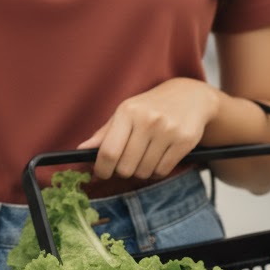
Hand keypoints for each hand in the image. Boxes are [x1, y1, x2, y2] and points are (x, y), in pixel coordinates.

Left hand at [77, 78, 220, 180]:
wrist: (189, 96)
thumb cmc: (150, 106)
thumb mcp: (126, 112)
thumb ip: (104, 134)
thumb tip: (81, 151)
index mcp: (127, 111)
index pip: (108, 152)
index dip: (102, 169)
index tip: (102, 173)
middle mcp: (147, 120)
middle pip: (126, 168)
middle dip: (123, 171)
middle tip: (128, 162)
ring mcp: (167, 131)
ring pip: (144, 172)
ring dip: (142, 171)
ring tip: (146, 155)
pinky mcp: (184, 141)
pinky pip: (163, 171)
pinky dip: (158, 170)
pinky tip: (160, 156)